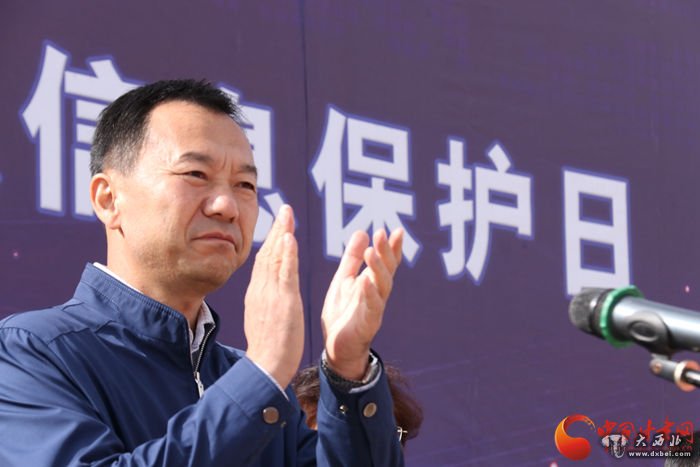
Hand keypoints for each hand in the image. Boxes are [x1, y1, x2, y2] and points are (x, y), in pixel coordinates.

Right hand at [244, 205, 303, 387]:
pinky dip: (286, 254)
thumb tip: (268, 295)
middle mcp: (261, 290)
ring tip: (287, 213)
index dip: (271, 241)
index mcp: (257, 294)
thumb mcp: (264, 319)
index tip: (279, 225)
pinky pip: (284, 273)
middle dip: (276, 229)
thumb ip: (266, 303)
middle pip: (267, 253)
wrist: (266, 367)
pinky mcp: (282, 301)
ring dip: (281, 233)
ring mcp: (270, 294)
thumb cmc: (269, 349)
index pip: (264, 261)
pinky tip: (289, 237)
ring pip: (274, 257)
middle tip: (284, 209)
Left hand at [321, 228, 403, 379]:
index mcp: (372, 282)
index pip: (387, 262)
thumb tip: (362, 231)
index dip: (392, 247)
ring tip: (372, 251)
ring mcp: (375, 308)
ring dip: (378, 268)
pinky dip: (369, 293)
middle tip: (382, 233)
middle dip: (386, 252)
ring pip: (382, 286)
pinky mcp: (367, 323)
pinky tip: (365, 281)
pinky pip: (372, 307)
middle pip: (387, 270)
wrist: (336, 348)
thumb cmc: (342, 313)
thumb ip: (352, 258)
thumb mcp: (344, 280)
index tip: (396, 230)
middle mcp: (378, 294)